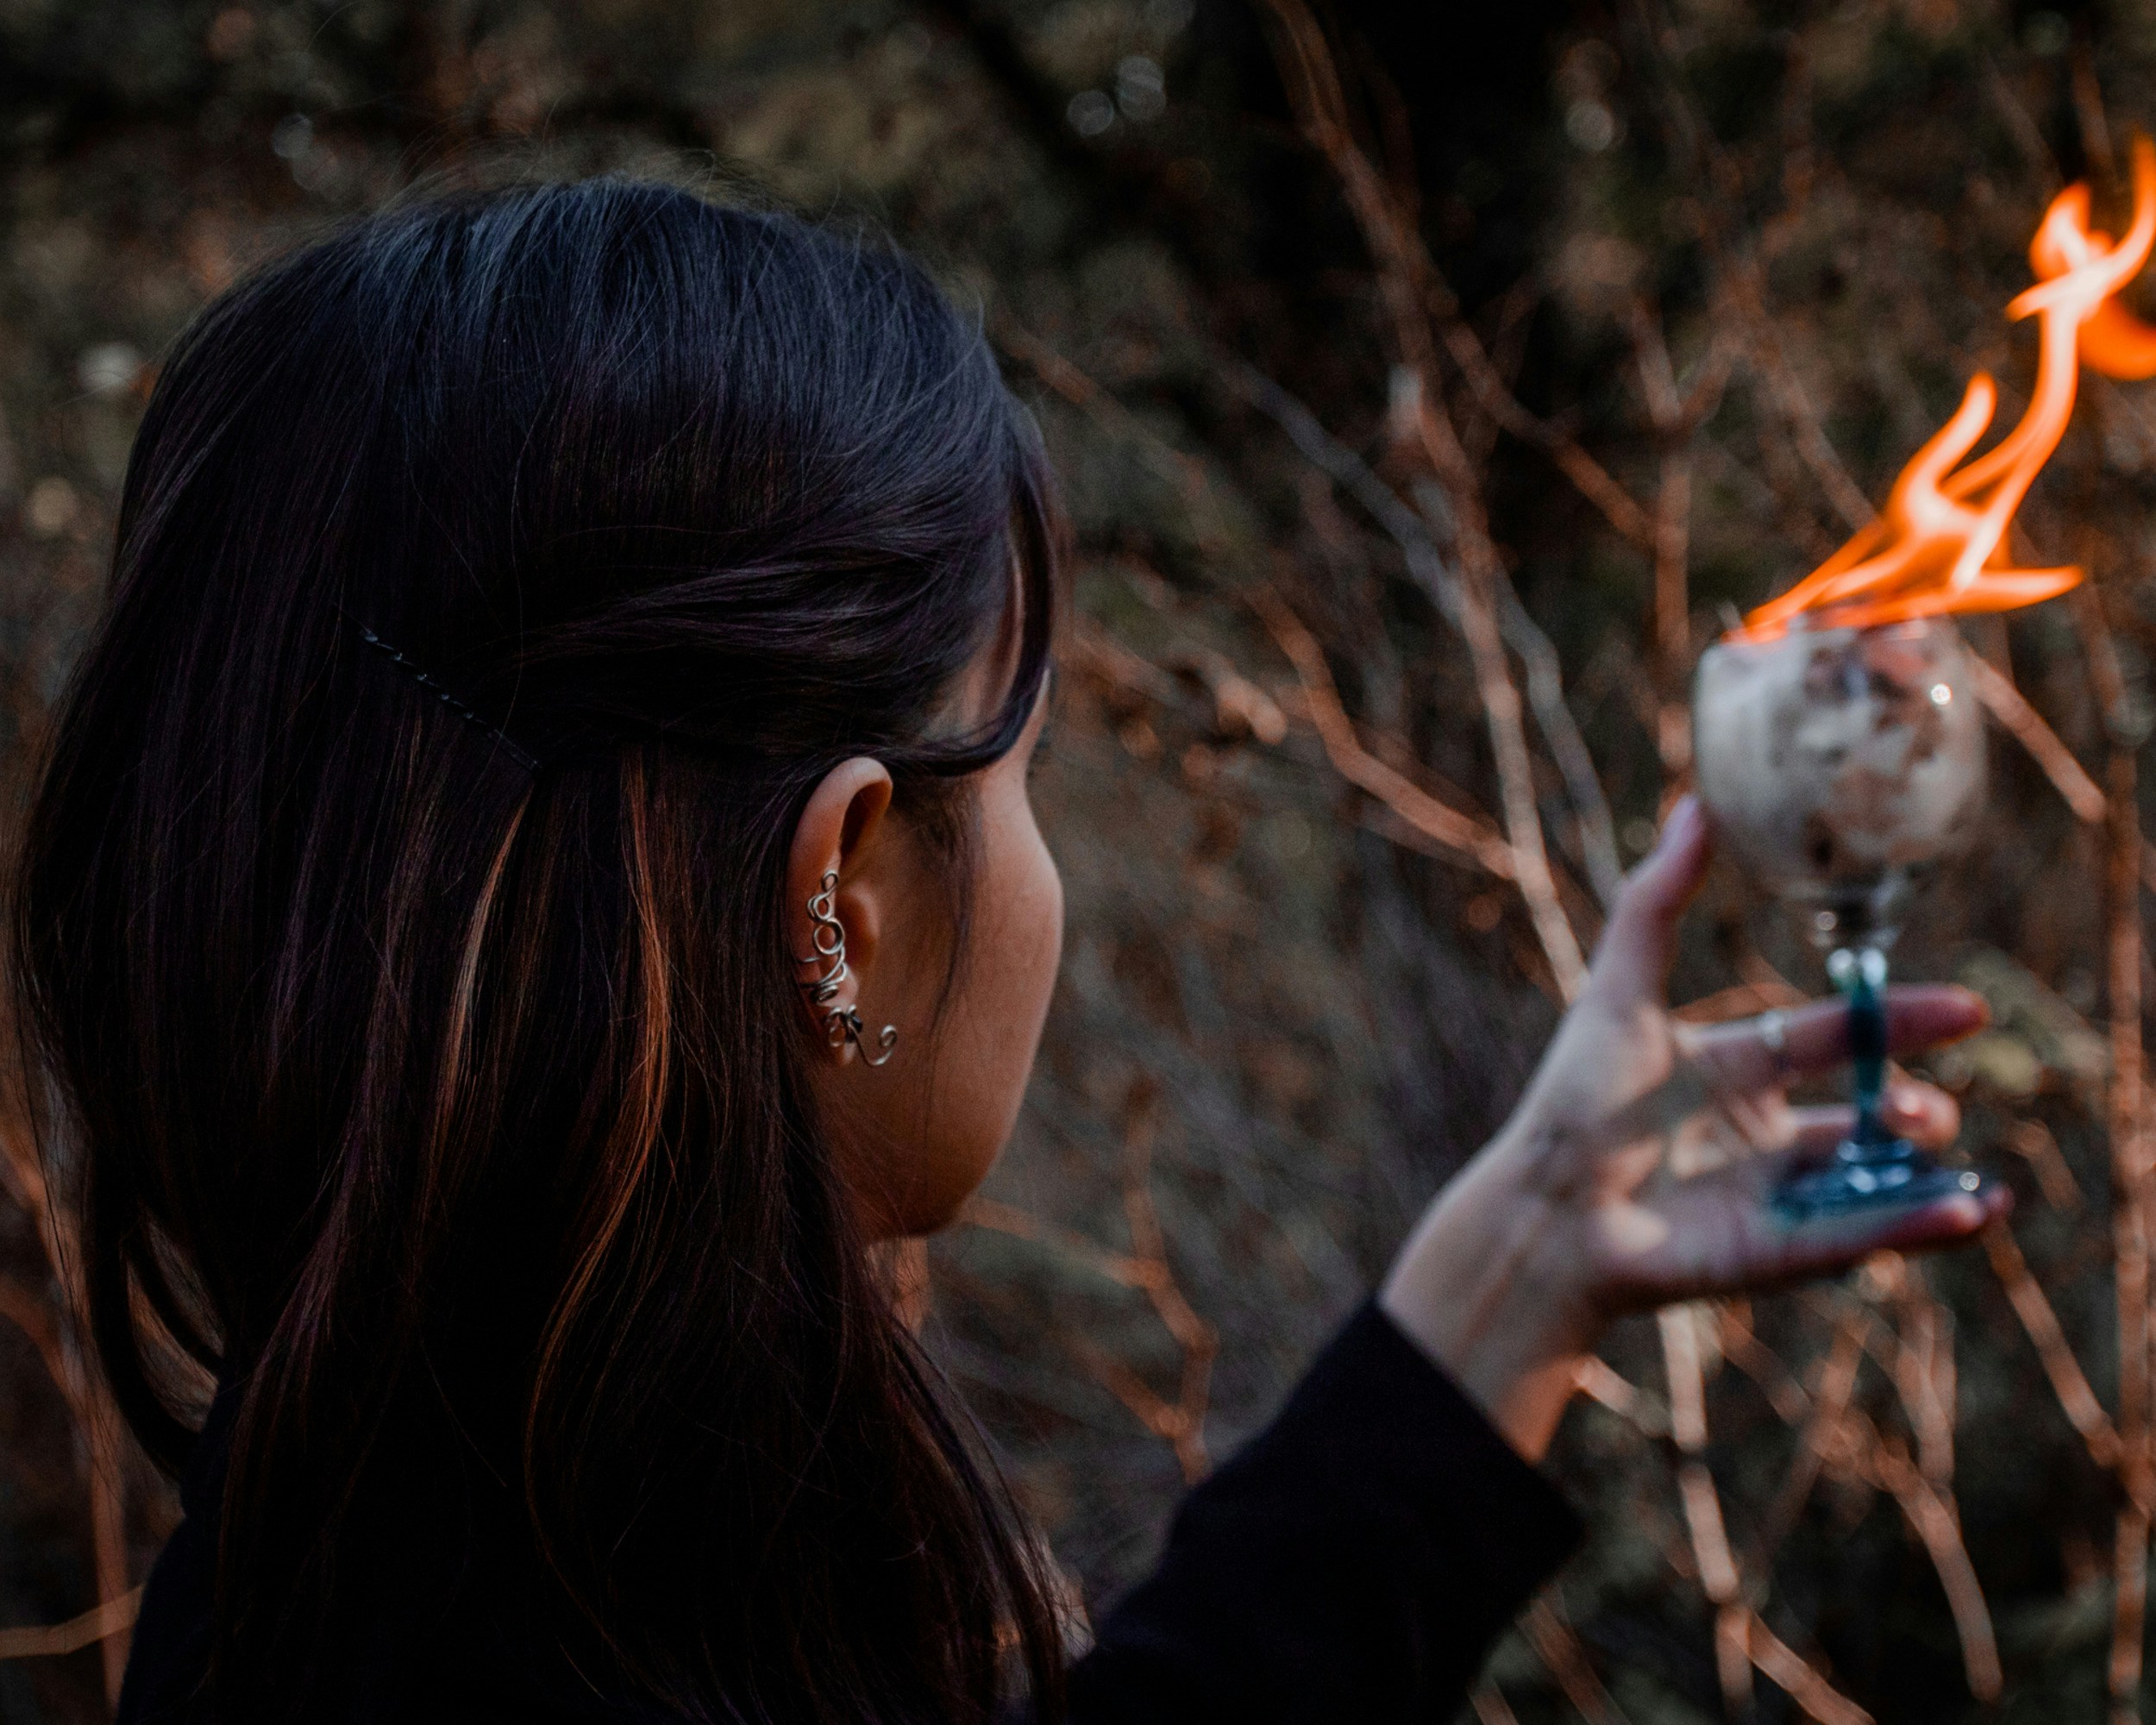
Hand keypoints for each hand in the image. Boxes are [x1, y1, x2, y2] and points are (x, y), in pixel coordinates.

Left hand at [1379, 794, 2006, 1462]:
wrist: (1547, 1205)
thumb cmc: (1576, 1101)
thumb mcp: (1619, 993)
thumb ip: (1657, 904)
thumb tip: (1697, 805)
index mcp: (1734, 1068)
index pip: (1831, 1036)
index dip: (1897, 1021)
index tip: (1967, 1008)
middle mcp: (1761, 1131)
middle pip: (1866, 1114)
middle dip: (1913, 1107)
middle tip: (1919, 1108)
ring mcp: (1773, 1194)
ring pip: (1874, 1182)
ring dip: (1931, 1178)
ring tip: (1963, 1172)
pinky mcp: (1777, 1252)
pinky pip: (1859, 1235)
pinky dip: (1914, 1227)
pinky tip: (1963, 1214)